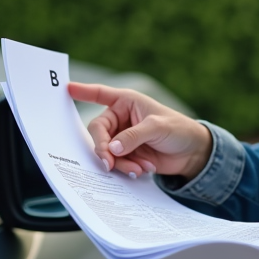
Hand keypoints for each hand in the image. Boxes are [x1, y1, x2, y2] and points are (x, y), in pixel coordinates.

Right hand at [69, 82, 212, 179]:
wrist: (192, 153)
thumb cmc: (178, 129)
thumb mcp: (157, 128)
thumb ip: (133, 136)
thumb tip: (111, 148)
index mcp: (126, 102)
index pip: (100, 94)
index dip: (83, 91)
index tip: (67, 88)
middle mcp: (120, 119)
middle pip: (98, 133)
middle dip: (104, 149)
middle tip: (110, 163)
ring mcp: (122, 138)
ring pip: (107, 152)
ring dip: (121, 163)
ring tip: (139, 168)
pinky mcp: (126, 155)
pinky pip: (116, 164)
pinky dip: (128, 169)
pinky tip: (144, 169)